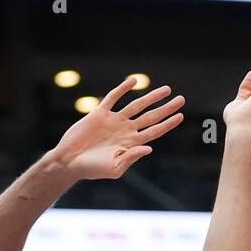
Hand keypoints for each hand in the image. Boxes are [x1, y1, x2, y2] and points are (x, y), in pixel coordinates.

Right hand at [51, 77, 184, 179]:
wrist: (69, 162)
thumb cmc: (92, 170)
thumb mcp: (114, 168)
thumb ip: (131, 157)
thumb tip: (149, 148)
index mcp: (131, 144)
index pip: (154, 131)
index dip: (168, 124)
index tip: (180, 116)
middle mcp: (125, 130)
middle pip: (151, 117)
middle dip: (166, 108)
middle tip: (181, 99)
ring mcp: (113, 121)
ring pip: (136, 105)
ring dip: (151, 97)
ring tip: (166, 90)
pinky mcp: (99, 113)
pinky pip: (113, 98)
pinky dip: (123, 89)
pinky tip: (134, 81)